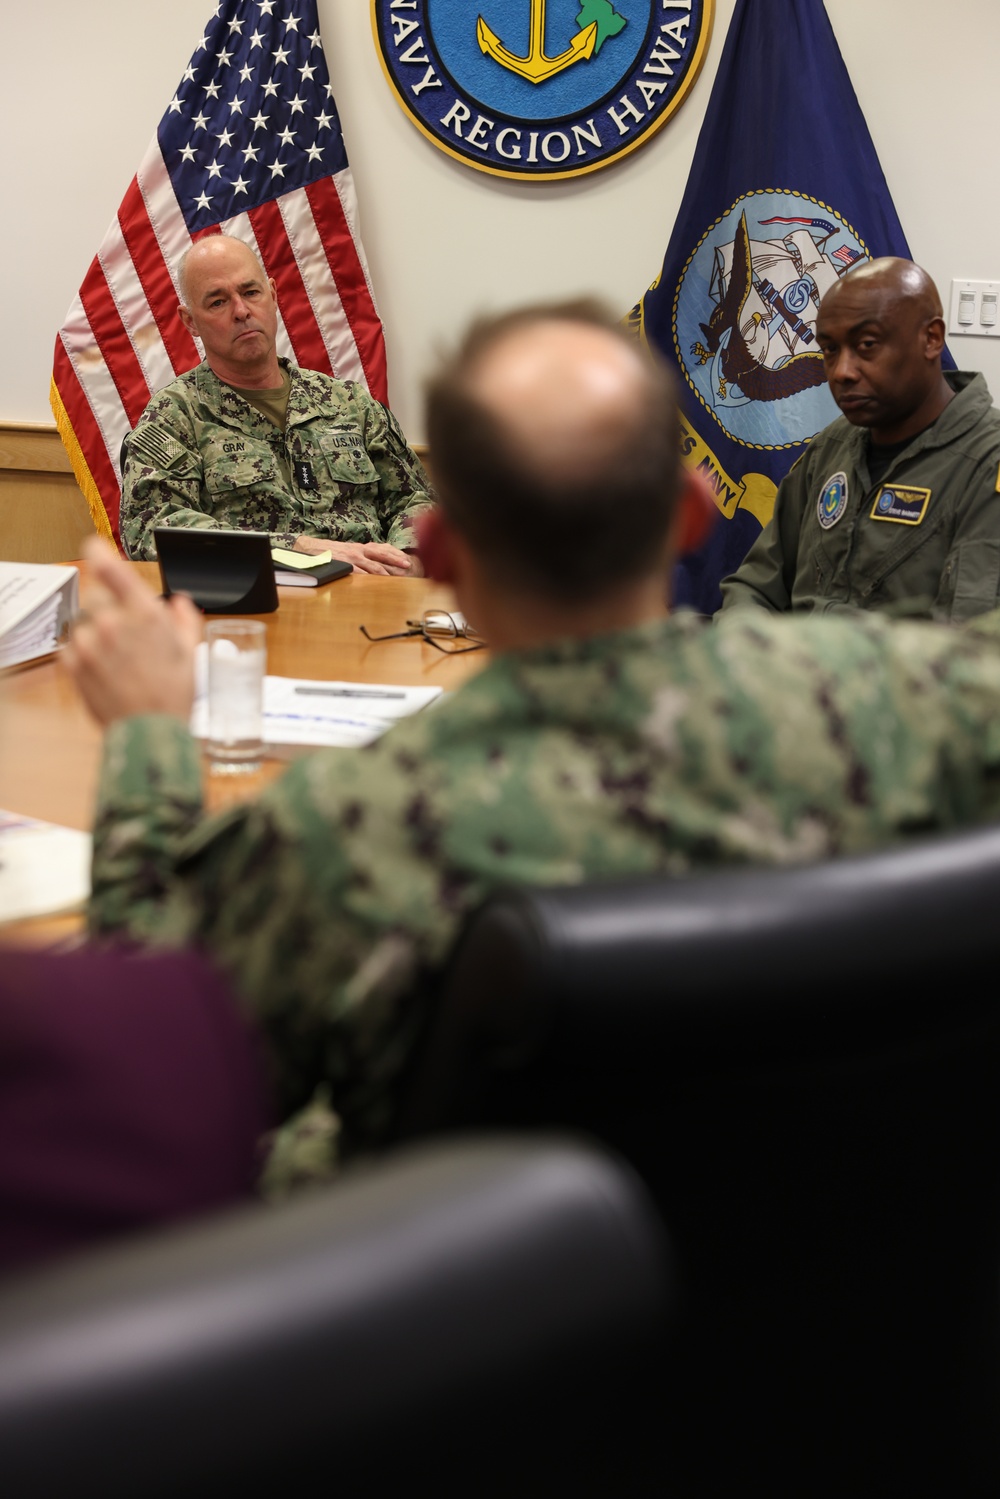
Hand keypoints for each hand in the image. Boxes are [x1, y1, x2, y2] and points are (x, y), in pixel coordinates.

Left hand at [62, 539, 201, 725]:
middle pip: (94, 594)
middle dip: (107, 607)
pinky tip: (103, 667)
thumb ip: (184, 619)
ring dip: (94, 630)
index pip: (110, 567)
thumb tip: (179, 602)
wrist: (149, 732)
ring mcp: (89, 643)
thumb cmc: (173, 695)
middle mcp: (113, 623)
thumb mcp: (189, 652)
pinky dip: (83, 651)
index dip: (98, 552)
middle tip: (123, 632)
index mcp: (144, 614)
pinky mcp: (73, 663)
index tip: (93, 548)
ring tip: (115, 655)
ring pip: (82, 619)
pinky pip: (71, 644)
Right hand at [293, 535, 413, 575]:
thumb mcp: (350, 551)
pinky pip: (360, 573)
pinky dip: (370, 579)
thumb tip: (375, 566)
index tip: (407, 561)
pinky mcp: (345, 566)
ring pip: (373, 566)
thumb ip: (362, 557)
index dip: (396, 555)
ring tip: (397, 579)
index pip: (383, 549)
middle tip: (407, 567)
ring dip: (386, 573)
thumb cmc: (331, 553)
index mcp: (361, 547)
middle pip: (382, 555)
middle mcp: (359, 551)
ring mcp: (352, 558)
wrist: (312, 549)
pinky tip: (377, 584)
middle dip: (396, 561)